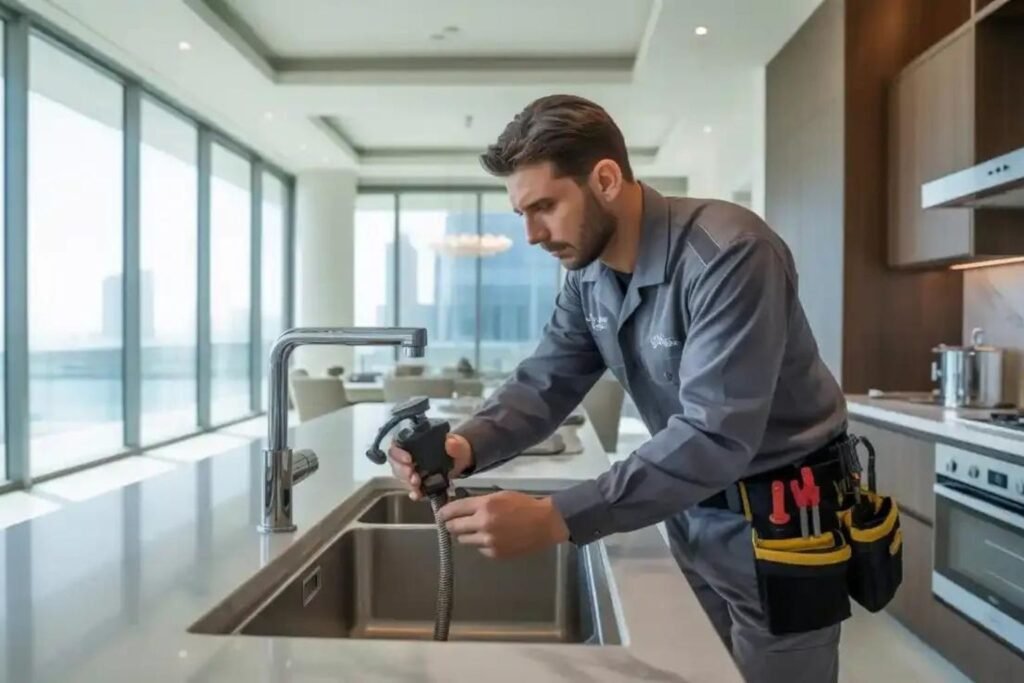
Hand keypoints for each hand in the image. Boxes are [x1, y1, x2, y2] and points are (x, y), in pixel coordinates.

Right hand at [388, 433, 473, 500]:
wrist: (461, 462)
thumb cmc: (455, 450)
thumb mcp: (459, 445)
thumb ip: (456, 444)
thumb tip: (451, 442)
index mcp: (416, 441)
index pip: (397, 444)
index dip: (399, 452)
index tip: (408, 459)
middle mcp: (409, 454)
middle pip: (396, 462)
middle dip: (402, 470)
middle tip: (412, 475)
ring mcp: (412, 469)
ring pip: (401, 476)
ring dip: (407, 481)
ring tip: (417, 484)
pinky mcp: (417, 483)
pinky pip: (411, 488)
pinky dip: (414, 492)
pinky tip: (418, 494)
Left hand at [439, 491, 569, 558]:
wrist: (544, 523)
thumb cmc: (522, 504)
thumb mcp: (499, 495)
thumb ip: (478, 502)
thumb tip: (459, 507)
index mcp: (485, 505)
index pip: (454, 509)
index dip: (444, 512)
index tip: (440, 514)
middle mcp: (483, 524)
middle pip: (454, 527)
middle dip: (451, 524)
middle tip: (452, 523)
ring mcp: (488, 541)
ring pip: (463, 540)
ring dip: (465, 534)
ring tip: (475, 530)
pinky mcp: (494, 553)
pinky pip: (478, 548)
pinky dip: (480, 543)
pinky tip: (491, 537)